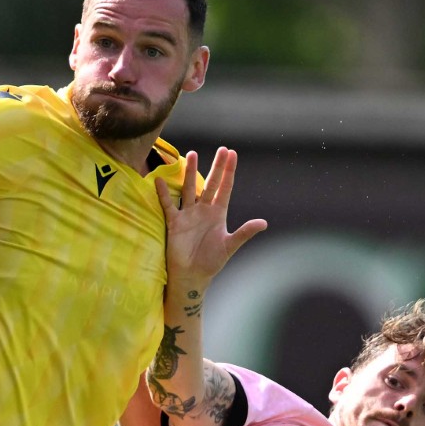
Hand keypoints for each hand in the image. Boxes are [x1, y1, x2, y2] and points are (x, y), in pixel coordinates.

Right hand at [154, 148, 266, 287]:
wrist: (192, 276)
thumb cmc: (211, 262)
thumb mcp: (229, 246)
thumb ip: (245, 232)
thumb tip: (264, 223)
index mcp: (218, 213)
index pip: (225, 188)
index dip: (229, 171)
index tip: (232, 154)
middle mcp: (204, 210)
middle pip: (211, 183)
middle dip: (216, 166)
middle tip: (222, 149)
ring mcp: (189, 215)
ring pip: (189, 188)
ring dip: (191, 173)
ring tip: (192, 154)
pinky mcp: (175, 223)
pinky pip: (168, 205)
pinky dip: (164, 194)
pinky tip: (160, 181)